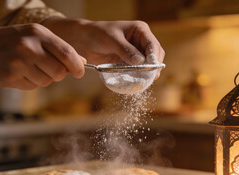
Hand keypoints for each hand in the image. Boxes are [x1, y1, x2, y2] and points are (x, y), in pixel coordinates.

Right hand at [0, 24, 84, 89]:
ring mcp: (18, 62)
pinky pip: (32, 87)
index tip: (79, 72)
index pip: (67, 54)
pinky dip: (30, 83)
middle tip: (49, 69)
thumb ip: (59, 48)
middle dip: (58, 74)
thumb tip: (82, 61)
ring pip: (47, 82)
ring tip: (29, 68)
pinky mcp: (10, 76)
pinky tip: (20, 72)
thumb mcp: (36, 37)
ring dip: (43, 79)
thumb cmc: (14, 41)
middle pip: (60, 72)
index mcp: (39, 33)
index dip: (77, 67)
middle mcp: (29, 46)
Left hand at [43, 18, 164, 78]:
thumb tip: (141, 62)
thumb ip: (126, 50)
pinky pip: (139, 70)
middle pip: (155, 56)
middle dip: (153, 67)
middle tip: (149, 78)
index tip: (152, 69)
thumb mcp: (111, 40)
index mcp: (140, 30)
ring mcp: (136, 52)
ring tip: (144, 81)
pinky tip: (137, 81)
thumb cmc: (96, 34)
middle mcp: (141, 41)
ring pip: (149, 64)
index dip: (154, 58)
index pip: (153, 45)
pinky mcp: (130, 62)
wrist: (83, 41)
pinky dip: (140, 76)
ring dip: (147, 73)